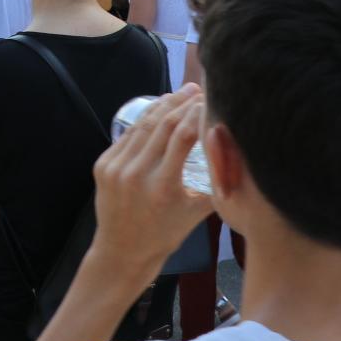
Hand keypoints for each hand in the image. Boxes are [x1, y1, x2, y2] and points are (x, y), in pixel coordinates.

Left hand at [84, 87, 211, 285]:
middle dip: (182, 103)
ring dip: (163, 105)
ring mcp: (116, 168)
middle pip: (162, 125)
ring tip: (181, 92)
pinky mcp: (103, 166)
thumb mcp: (197, 213)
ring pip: (143, 126)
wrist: (122, 251)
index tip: (212, 100)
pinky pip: (128, 136)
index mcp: (163, 187)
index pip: (183, 136)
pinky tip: (158, 109)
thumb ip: (216, 183)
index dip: (197, 113)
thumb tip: (238, 152)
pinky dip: (144, 120)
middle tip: (199, 89)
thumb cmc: (165, 234)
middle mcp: (137, 174)